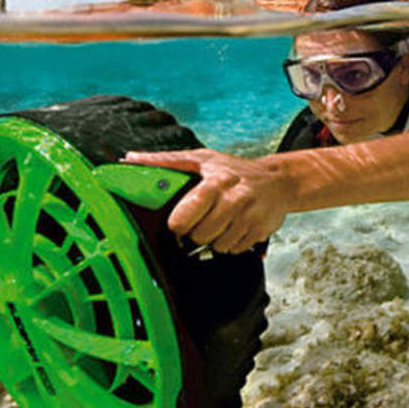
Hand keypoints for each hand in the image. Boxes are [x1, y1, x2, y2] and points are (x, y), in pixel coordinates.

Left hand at [123, 149, 288, 253]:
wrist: (278, 182)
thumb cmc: (234, 169)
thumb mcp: (202, 158)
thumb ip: (166, 161)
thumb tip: (130, 158)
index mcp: (217, 181)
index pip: (187, 213)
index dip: (178, 223)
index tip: (177, 222)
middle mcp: (236, 199)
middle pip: (200, 235)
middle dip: (196, 231)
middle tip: (202, 219)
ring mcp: (250, 218)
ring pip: (217, 246)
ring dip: (213, 239)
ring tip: (219, 221)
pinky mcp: (260, 232)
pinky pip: (233, 250)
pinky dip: (229, 243)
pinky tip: (233, 227)